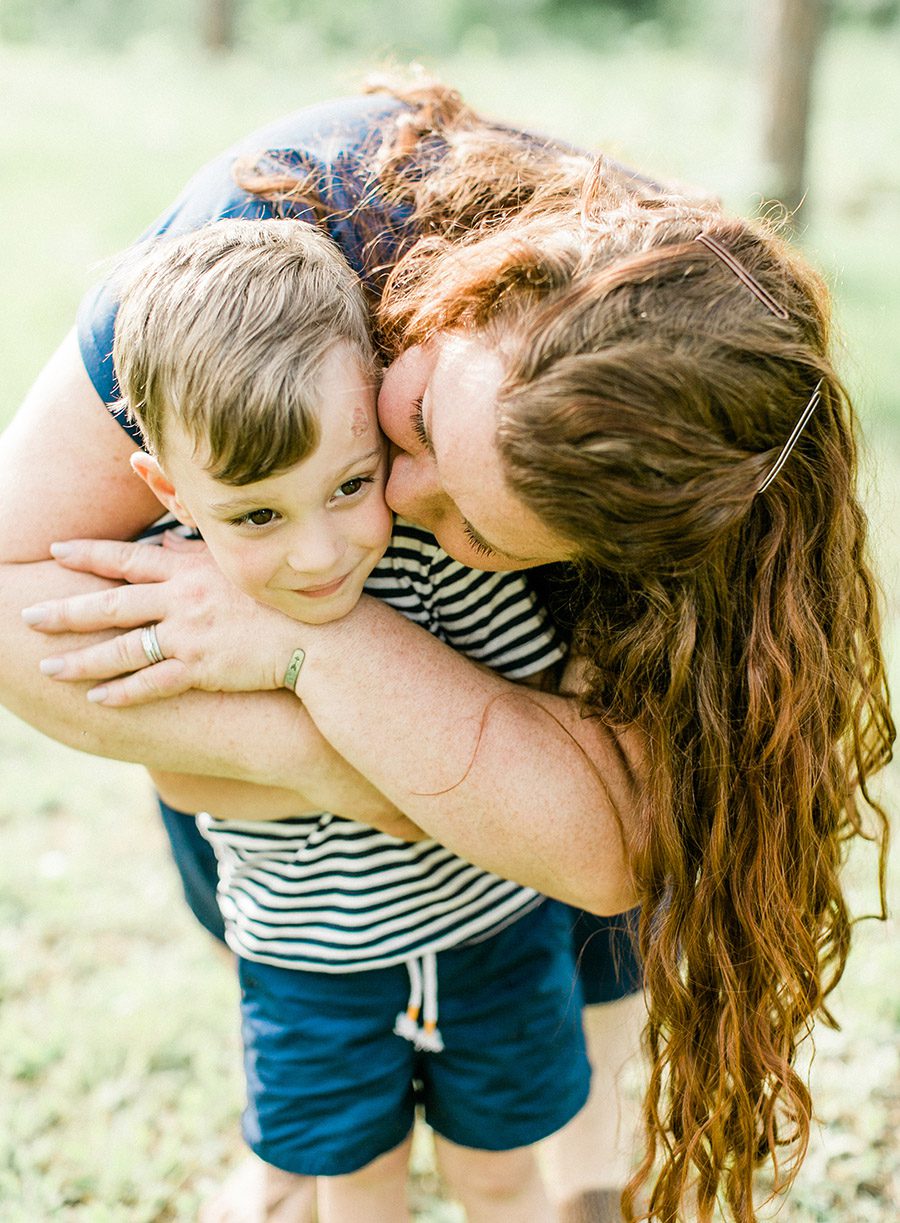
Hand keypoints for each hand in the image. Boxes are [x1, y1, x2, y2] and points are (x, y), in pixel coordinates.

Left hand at [23, 538, 300, 705]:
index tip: (56, 549)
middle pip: (111, 604)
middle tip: (29, 616)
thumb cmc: (283, 597)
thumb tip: (163, 548)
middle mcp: (183, 601)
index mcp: (190, 571)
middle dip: (66, 610)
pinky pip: (153, 683)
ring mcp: (190, 636)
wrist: (318, 636)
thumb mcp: (239, 565)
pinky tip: (97, 698)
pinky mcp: (203, 669)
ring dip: (82, 659)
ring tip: (49, 667)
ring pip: (123, 648)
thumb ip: (196, 555)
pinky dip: (124, 692)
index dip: (89, 554)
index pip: (128, 559)